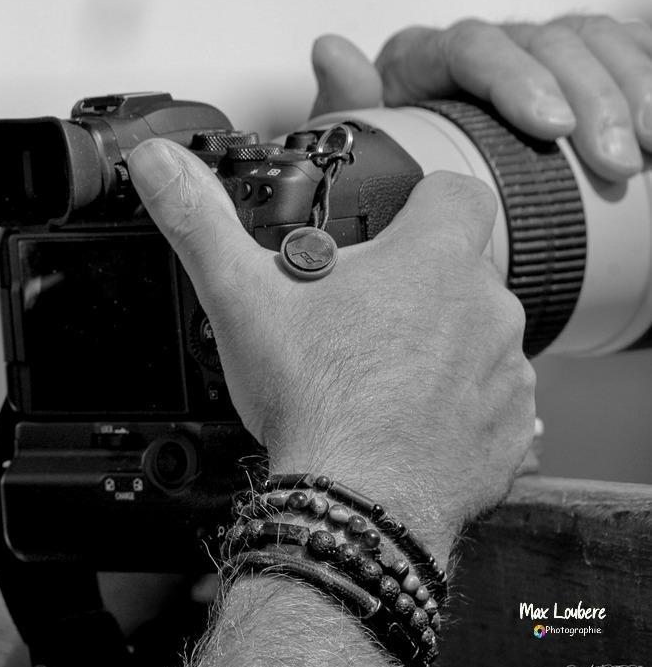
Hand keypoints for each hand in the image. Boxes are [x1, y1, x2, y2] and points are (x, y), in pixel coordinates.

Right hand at [127, 139, 534, 562]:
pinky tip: (402, 418)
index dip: (423, 199)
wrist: (359, 503)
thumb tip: (158, 163)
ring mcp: (503, 372)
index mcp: (431, 259)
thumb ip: (198, 219)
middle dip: (415, 281)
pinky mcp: (507, 430)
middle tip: (354, 312)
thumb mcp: (239, 295)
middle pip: (461, 268)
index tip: (389, 220)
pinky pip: (490, 401)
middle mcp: (486, 308)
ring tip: (374, 371)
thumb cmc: (314, 401)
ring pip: (477, 335)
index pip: (458, 192)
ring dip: (440, 342)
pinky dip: (455, 405)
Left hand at [309, 16, 651, 181]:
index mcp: (427, 54)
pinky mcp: (580, 67)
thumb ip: (349, 104)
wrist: (423, 181)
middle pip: (548, 43)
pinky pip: (625, 51)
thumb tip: (330, 49)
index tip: (551, 126)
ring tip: (649, 148)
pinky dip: (649, 78)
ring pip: (595, 42)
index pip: (473, 46)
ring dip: (631, 89)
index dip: (517, 79)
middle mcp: (487, 43)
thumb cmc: (391, 162)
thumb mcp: (362, 142)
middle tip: (615, 162)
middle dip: (591, 100)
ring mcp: (539, 51)